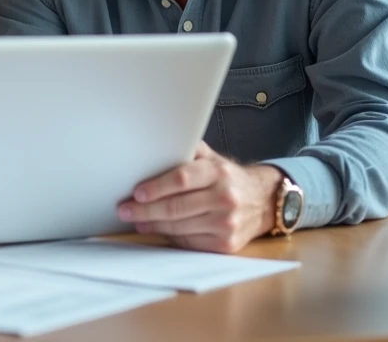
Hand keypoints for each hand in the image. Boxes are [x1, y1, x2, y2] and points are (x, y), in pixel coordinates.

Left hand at [117, 142, 281, 253]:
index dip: (157, 187)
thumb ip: (188, 151)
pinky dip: (171, 237)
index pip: (182, 179)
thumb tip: (157, 142)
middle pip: (177, 207)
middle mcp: (225, 198)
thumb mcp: (212, 159)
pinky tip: (158, 230)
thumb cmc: (227, 178)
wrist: (262, 202)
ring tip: (137, 220)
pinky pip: (190, 242)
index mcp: (218, 172)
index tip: (137, 193)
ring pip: (180, 227)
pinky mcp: (226, 244)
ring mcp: (227, 224)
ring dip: (153, 225)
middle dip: (146, 210)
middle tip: (125, 210)